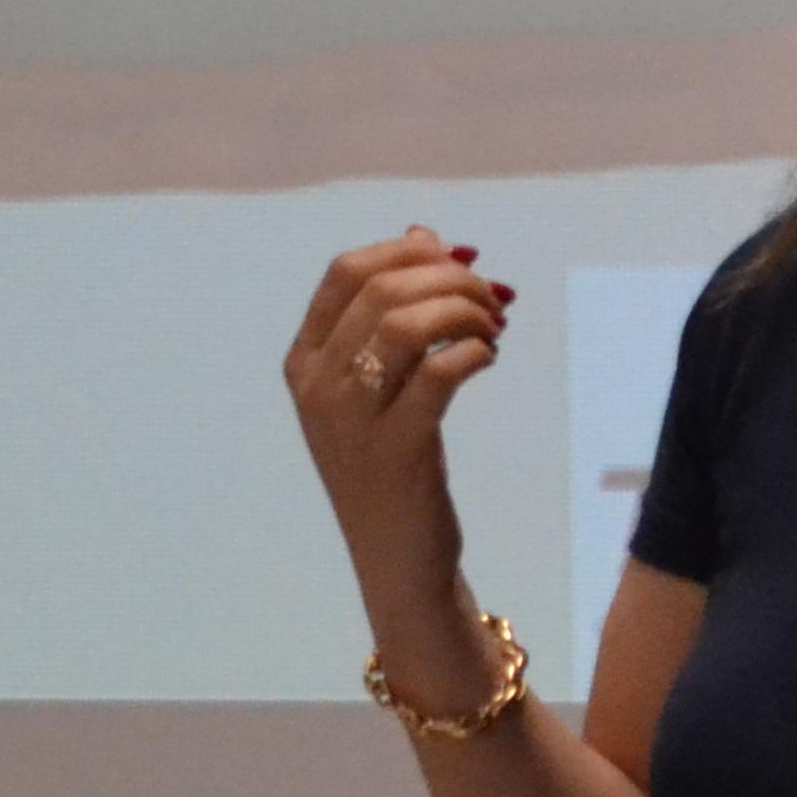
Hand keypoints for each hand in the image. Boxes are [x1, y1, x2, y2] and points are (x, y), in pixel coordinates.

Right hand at [285, 227, 517, 576]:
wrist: (395, 559)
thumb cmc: (388, 468)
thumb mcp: (376, 388)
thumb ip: (390, 316)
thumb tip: (427, 236)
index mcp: (303, 362)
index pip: (343, 271)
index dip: (404, 250)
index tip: (453, 256)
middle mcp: (318, 385)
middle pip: (382, 290)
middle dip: (448, 277)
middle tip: (491, 295)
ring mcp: (353, 419)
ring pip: (407, 324)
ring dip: (464, 309)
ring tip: (493, 324)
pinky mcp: (398, 450)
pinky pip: (441, 373)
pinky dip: (474, 351)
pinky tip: (488, 358)